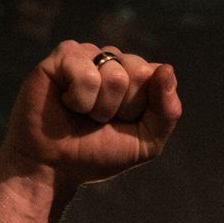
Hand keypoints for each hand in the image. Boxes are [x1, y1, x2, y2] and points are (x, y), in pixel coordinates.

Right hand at [0, 40, 181, 191]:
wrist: (55, 168)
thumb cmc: (98, 154)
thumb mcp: (146, 142)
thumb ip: (167, 111)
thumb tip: (167, 69)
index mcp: (135, 76)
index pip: (159, 76)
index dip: (143, 109)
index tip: (123, 123)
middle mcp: (113, 61)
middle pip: (140, 72)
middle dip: (124, 108)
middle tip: (101, 120)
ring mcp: (88, 55)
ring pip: (115, 74)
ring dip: (100, 108)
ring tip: (82, 114)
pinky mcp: (62, 56)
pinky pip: (86, 73)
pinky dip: (79, 99)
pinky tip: (66, 102)